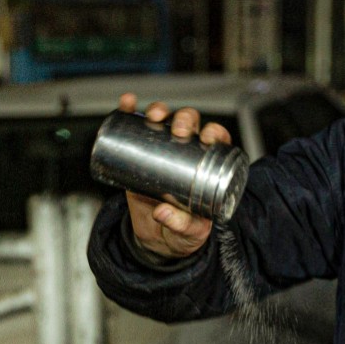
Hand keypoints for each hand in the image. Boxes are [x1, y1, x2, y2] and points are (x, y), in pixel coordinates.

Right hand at [118, 92, 235, 257]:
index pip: (217, 142)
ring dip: (161, 110)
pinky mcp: (140, 154)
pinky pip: (135, 128)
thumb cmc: (183, 233)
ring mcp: (163, 150)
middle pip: (191, 125)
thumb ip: (181, 225)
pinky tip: (127, 103)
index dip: (215, 133)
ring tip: (155, 116)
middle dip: (186, 119)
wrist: (157, 240)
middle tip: (179, 130)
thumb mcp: (189, 233)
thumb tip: (162, 212)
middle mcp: (187, 153)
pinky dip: (131, 111)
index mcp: (208, 167)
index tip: (208, 138)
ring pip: (165, 120)